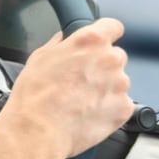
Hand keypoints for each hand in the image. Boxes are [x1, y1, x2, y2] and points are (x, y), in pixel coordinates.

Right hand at [0, 18, 132, 158]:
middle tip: (82, 81)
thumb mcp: (38, 59)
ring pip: (119, 82)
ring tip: (82, 102)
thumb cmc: (35, 95)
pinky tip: (89, 114)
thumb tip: (61, 40)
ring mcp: (120, 85)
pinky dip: (109, 110)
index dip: (106, 35)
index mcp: (90, 41)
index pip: (113, 27)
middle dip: (103, 66)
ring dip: (106, 89)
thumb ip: (57, 45)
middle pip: (116, 57)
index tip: (101, 44)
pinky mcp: (123, 109)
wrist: (39, 130)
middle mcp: (109, 59)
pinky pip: (121, 105)